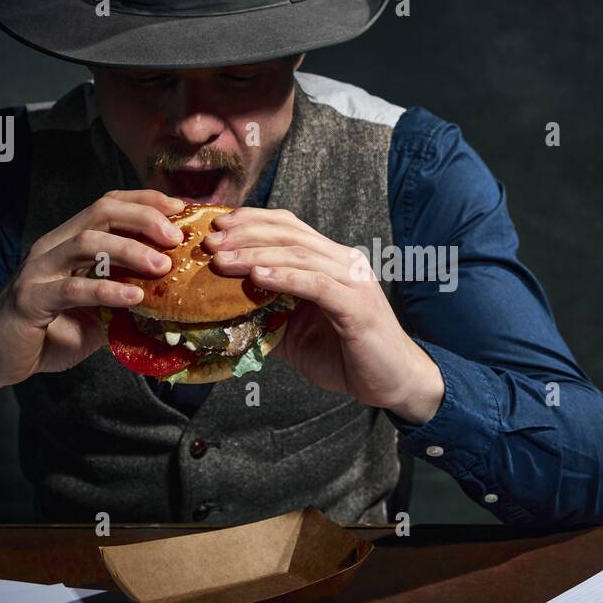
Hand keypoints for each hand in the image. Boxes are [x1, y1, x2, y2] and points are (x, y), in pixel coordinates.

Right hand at [0, 190, 185, 412]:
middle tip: (177, 237)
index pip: (108, 205)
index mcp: (69, 242)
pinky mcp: (30, 299)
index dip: (144, 201)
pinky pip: (72, 288)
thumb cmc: (51, 332)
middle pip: (100, 213)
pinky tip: (133, 297)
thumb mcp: (99, 312)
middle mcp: (53, 247)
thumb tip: (175, 296)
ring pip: (86, 243)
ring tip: (162, 266)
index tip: (180, 208)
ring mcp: (39, 270)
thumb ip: (128, 298)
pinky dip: (106, 290)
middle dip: (143, 218)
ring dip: (129, 250)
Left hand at [204, 207, 444, 424]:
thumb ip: (266, 316)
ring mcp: (353, 281)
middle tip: (209, 243)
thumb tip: (219, 317)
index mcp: (330, 261)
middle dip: (245, 234)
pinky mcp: (357, 307)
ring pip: (300, 254)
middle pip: (289, 232)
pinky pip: (317, 285)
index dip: (251, 220)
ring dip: (256, 254)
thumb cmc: (345, 356)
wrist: (392, 382)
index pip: (288, 226)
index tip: (215, 227)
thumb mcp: (295, 333)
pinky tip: (258, 277)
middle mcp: (343, 262)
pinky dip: (286, 277)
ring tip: (223, 260)